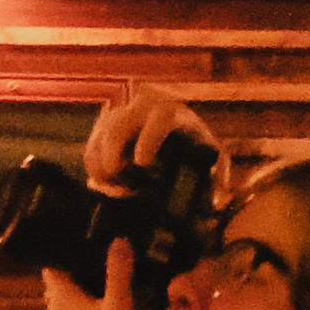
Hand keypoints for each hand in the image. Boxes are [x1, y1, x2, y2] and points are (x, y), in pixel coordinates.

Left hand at [40, 246, 148, 309]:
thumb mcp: (121, 305)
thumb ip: (119, 272)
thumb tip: (118, 240)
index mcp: (62, 298)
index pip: (53, 267)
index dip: (64, 254)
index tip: (81, 243)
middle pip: (59, 287)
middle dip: (75, 274)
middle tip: (99, 263)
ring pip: (66, 307)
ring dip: (80, 297)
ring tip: (105, 287)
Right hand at [83, 81, 214, 184]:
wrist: (176, 124)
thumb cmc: (195, 142)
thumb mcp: (212, 156)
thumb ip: (218, 177)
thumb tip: (218, 203)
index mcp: (170, 111)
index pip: (158, 119)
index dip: (148, 140)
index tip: (142, 163)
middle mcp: (141, 107)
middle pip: (117, 126)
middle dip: (113, 155)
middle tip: (119, 182)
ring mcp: (120, 114)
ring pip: (100, 137)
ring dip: (102, 165)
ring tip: (116, 187)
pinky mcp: (104, 126)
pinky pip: (91, 146)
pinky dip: (94, 167)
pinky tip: (105, 183)